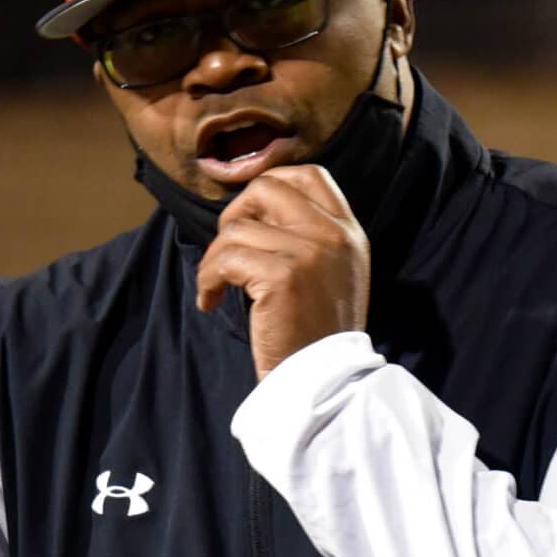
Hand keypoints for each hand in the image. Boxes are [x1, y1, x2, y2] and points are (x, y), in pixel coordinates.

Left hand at [194, 166, 369, 377]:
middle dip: (235, 215)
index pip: (310, 174)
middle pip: (266, 188)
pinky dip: (207, 278)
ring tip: (217, 287)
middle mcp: (334, 235)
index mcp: (348, 231)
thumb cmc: (316, 332)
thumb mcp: (332, 273)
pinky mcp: (283, 276)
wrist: (325, 382)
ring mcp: (310, 253)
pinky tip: (210, 301)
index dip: (270, 185)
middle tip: (228, 251)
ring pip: (237, 228)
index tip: (252, 218)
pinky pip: (225, 258)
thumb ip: (309, 235)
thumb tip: (253, 207)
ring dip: (215, 258)